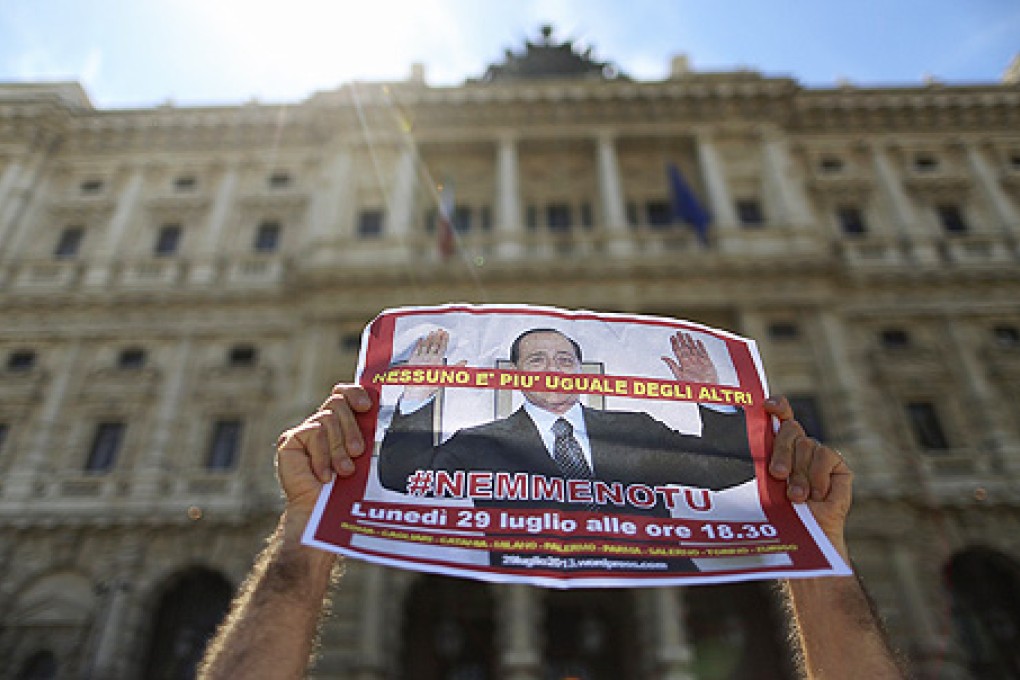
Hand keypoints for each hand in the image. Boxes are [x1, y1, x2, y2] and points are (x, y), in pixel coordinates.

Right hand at [275, 384, 372, 516]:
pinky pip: (313, 432)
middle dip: (352, 428)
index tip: (367, 407)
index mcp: (342, 424)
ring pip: (327, 419)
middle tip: (358, 453)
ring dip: (338, 448)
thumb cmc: (348, 489)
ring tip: (343, 471)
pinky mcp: (290, 441)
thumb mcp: (365, 457)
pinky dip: (322, 456)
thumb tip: (386, 414)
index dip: (354, 392)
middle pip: (337, 402)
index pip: (345, 393)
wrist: (322, 513)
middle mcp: (323, 423)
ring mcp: (306, 431)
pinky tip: (324, 475)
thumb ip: (370, 434)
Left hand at [402, 329, 453, 402]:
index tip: (446, 334)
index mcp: (437, 361)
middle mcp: (428, 358)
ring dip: (429, 338)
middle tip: (440, 331)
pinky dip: (419, 343)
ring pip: (425, 345)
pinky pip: (416, 349)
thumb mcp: (445, 377)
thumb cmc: (430, 384)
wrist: (416, 389)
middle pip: (434, 344)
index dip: (444, 340)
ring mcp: (420, 358)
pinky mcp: (413, 359)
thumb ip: (455, 368)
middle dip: (438, 336)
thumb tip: (464, 362)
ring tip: (432, 332)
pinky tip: (421, 339)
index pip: (442, 347)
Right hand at [662, 331, 718, 383]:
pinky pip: (704, 351)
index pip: (678, 350)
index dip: (675, 343)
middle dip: (681, 339)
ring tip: (686, 334)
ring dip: (690, 340)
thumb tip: (664, 358)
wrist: (708, 389)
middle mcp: (692, 360)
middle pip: (685, 347)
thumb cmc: (693, 386)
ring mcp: (700, 360)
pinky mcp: (708, 362)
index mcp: (684, 364)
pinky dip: (701, 345)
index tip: (672, 337)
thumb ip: (672, 366)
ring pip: (694, 347)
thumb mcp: (679, 377)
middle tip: (678, 332)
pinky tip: (698, 341)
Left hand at [764, 396, 852, 560]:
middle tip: (776, 475)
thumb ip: (753, 465)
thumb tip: (729, 450)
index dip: (778, 406)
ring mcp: (819, 456)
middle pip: (790, 429)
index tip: (767, 406)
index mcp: (777, 447)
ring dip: (800, 473)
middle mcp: (799, 447)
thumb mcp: (758, 487)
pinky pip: (827, 456)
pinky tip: (816, 495)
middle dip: (781, 450)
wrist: (804, 541)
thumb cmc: (775, 516)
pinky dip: (818, 476)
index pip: (780, 415)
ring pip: (807, 444)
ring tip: (796, 498)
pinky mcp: (838, 467)